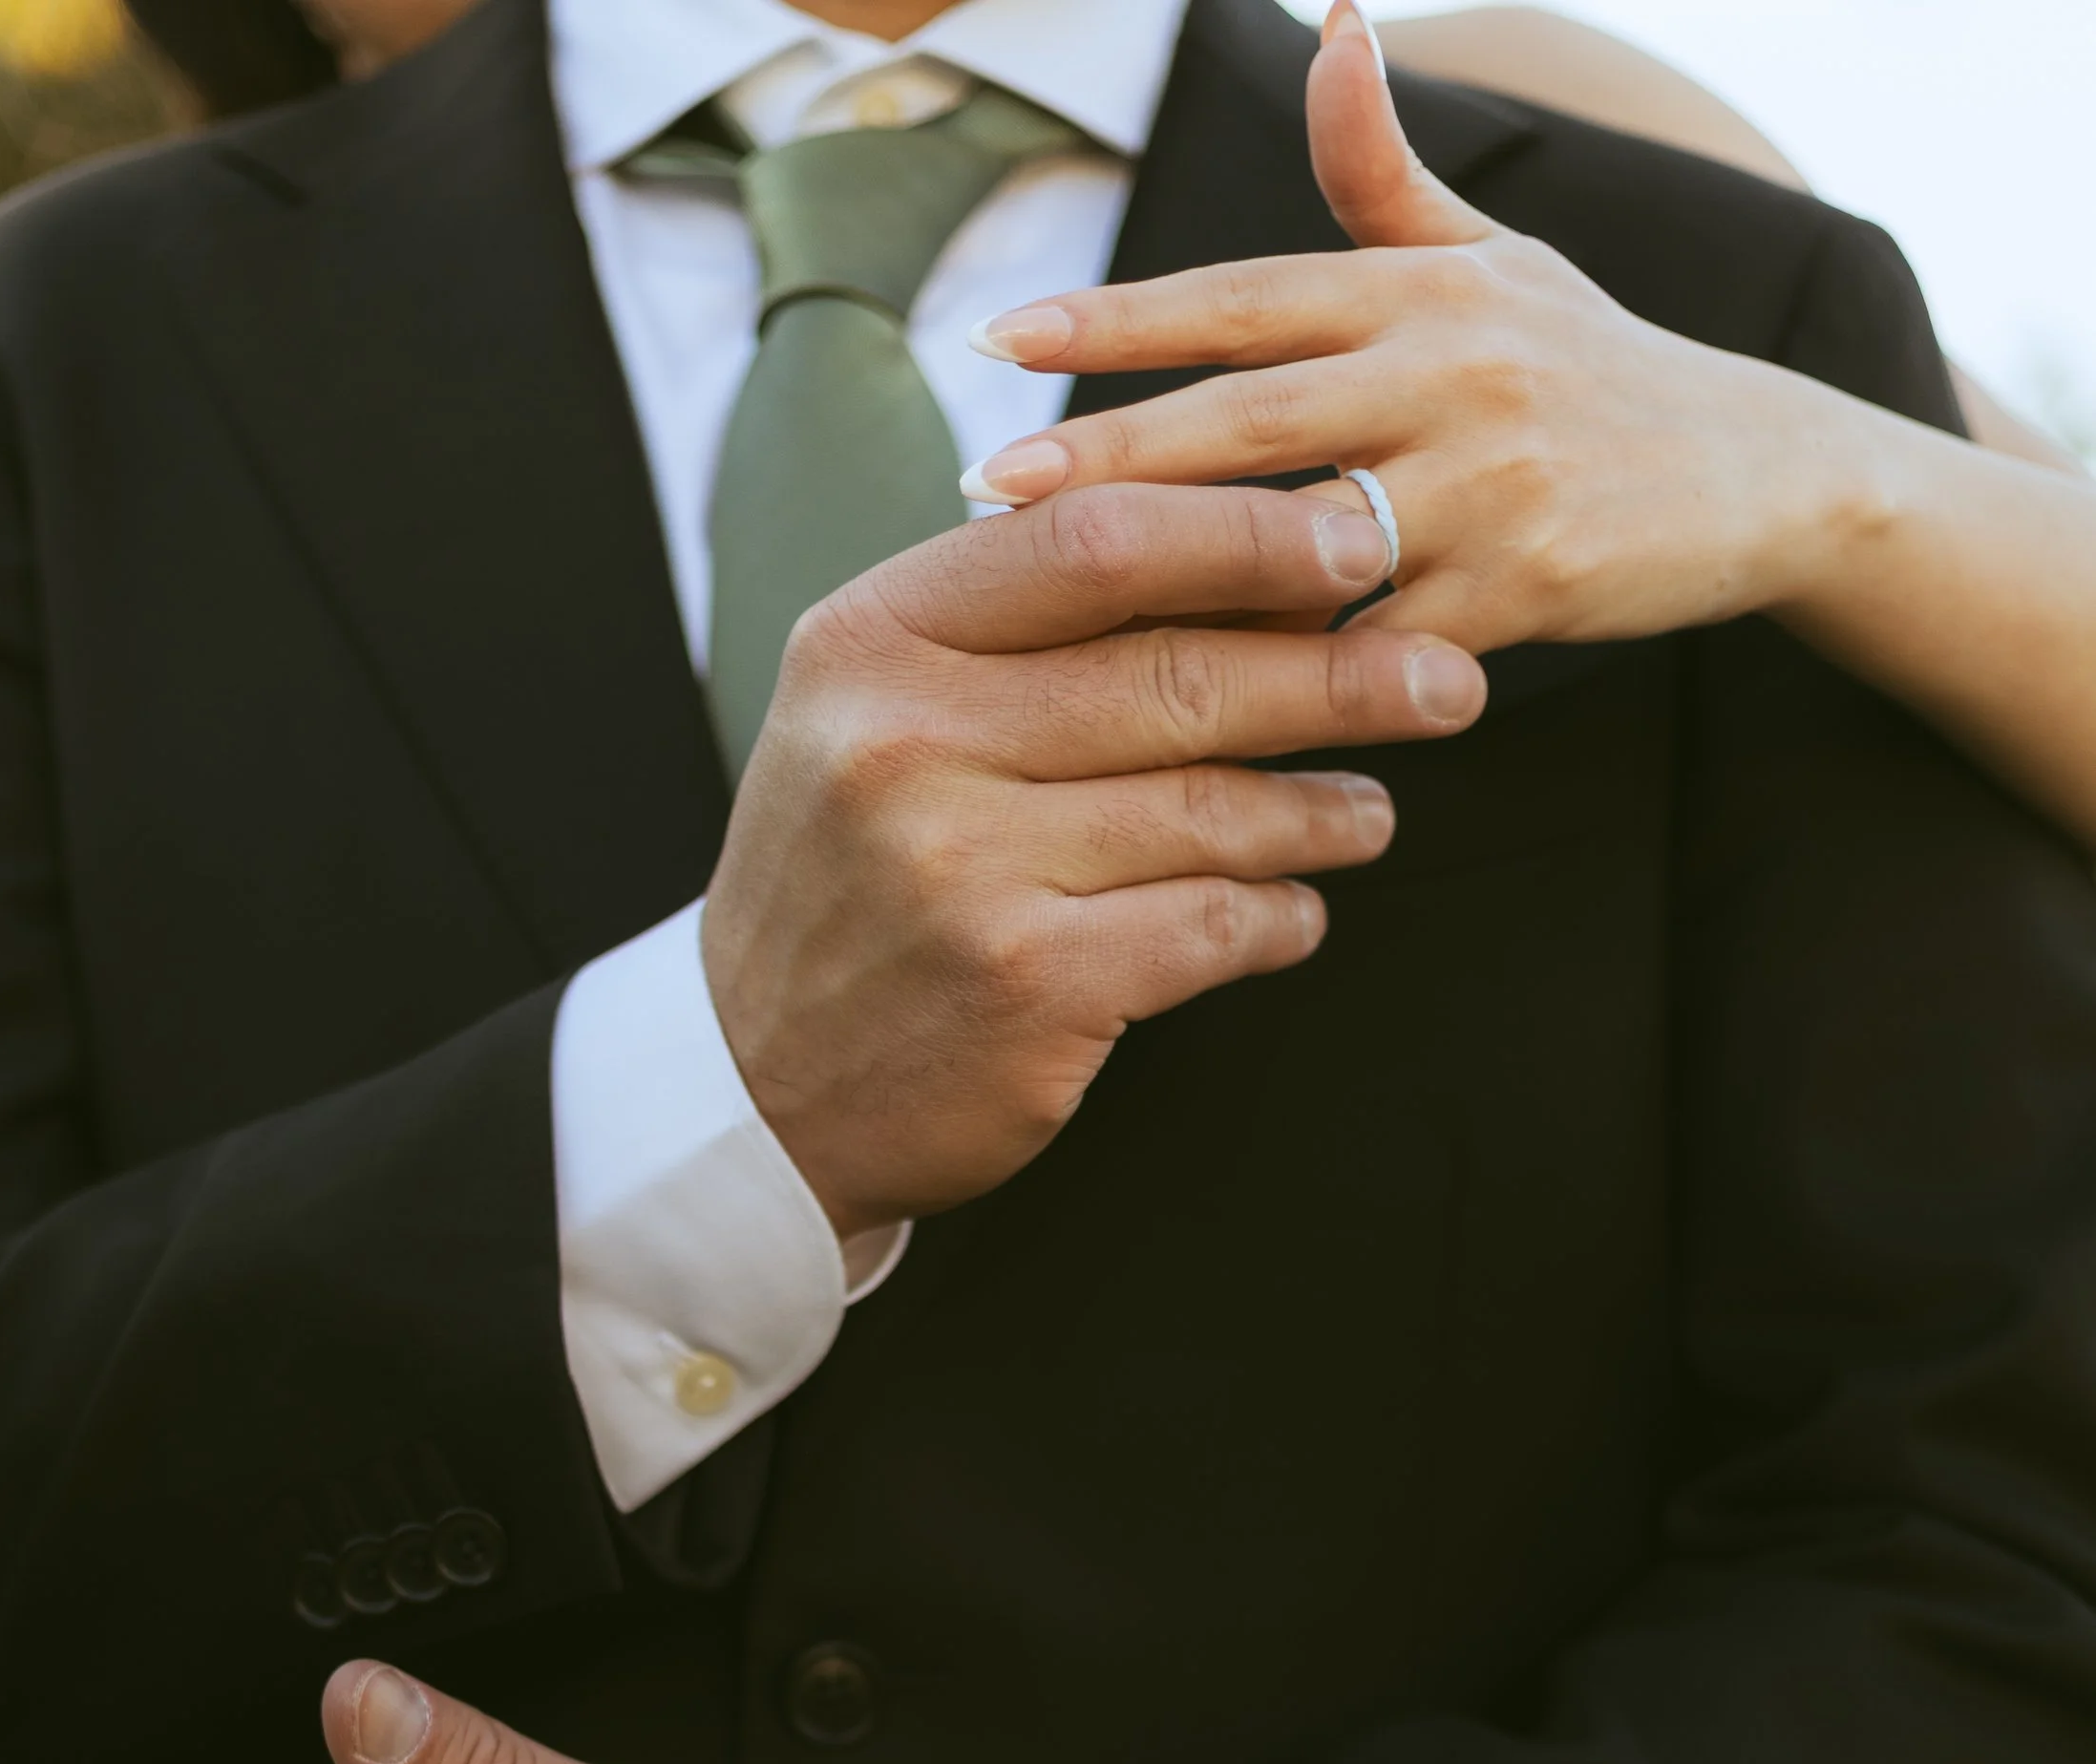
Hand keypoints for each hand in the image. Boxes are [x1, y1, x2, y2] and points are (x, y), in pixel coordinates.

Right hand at [704, 472, 1485, 1242]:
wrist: (754, 1085)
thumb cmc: (849, 879)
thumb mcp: (878, 713)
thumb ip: (1015, 627)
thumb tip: (1243, 549)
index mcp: (876, 639)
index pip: (1096, 543)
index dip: (1249, 535)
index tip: (1359, 544)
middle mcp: (910, 742)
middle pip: (1178, 672)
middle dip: (1341, 674)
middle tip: (1447, 678)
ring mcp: (966, 868)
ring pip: (1213, 805)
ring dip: (1323, 808)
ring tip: (1373, 810)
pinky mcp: (1027, 986)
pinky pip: (1210, 925)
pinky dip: (1277, 916)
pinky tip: (1298, 911)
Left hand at [956, 0, 1877, 668]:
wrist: (1759, 474)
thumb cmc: (1590, 369)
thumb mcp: (1495, 257)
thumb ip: (1382, 175)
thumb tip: (1327, 25)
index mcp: (1424, 290)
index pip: (1243, 298)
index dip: (1119, 321)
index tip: (1001, 344)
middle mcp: (1454, 371)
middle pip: (1250, 416)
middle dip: (1111, 454)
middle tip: (988, 490)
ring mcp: (1493, 483)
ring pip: (1305, 537)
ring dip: (1182, 578)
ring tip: (1060, 611)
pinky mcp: (1526, 588)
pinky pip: (1376, 643)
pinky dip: (1291, 674)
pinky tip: (1189, 710)